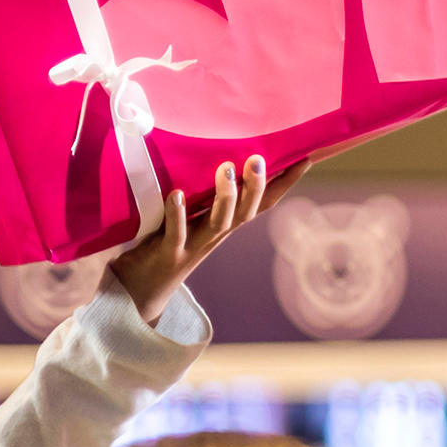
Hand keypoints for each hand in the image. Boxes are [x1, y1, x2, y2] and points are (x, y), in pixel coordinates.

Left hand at [109, 154, 304, 325]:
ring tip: (226, 168)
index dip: (284, 185)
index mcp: (225, 225)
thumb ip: (205, 194)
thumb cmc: (168, 246)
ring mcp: (194, 245)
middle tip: (259, 158)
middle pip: (246, 213)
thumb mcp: (192, 219)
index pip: (261, 204)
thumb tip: (219, 155)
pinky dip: (177, 214)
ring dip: (226, 197)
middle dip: (256, 186)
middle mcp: (216, 236)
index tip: (304, 160)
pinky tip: (176, 194)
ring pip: (219, 223)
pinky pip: (175, 233)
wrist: (142, 290)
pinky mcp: (169, 253)